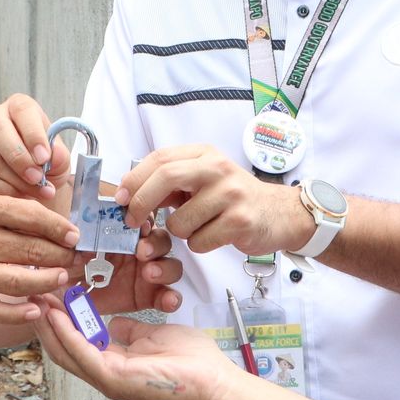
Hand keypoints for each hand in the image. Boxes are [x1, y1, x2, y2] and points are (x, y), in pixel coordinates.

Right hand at [0, 93, 70, 199]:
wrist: (37, 178)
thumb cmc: (48, 160)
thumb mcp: (60, 156)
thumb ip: (60, 155)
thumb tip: (53, 156)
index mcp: (19, 107)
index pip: (22, 110)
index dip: (33, 134)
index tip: (44, 157)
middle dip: (19, 158)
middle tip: (37, 178)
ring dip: (17, 180)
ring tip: (39, 191)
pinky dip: (6, 191)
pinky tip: (23, 195)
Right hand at [0, 192, 81, 324]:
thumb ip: (14, 209)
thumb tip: (57, 224)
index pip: (32, 217)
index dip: (59, 228)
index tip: (75, 236)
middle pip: (31, 251)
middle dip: (61, 257)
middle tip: (75, 260)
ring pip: (18, 282)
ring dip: (48, 282)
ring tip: (62, 278)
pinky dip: (17, 313)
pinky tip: (36, 309)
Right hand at [30, 296, 238, 399]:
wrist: (212, 381)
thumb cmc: (191, 361)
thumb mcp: (152, 336)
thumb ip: (129, 331)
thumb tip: (113, 324)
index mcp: (113, 365)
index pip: (76, 344)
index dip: (59, 321)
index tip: (47, 297)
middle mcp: (105, 374)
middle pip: (63, 349)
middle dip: (45, 323)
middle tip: (31, 296)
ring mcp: (107, 379)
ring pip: (66, 352)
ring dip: (49, 326)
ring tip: (35, 300)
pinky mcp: (113, 379)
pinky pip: (82, 352)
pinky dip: (66, 332)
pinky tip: (55, 313)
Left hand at [66, 224, 185, 315]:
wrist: (68, 300)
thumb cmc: (68, 271)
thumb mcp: (66, 254)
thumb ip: (73, 244)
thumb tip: (76, 234)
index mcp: (122, 235)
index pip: (142, 220)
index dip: (144, 218)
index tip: (137, 222)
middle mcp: (140, 251)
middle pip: (161, 240)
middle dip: (155, 243)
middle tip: (141, 251)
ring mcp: (148, 274)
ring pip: (171, 265)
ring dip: (165, 267)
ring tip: (150, 273)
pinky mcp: (151, 296)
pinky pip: (169, 296)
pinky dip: (172, 298)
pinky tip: (168, 300)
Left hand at [118, 145, 314, 257]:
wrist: (280, 214)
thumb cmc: (232, 198)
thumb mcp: (203, 179)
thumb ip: (171, 180)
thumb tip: (127, 191)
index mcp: (204, 154)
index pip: (160, 158)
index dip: (134, 179)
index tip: (119, 198)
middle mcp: (218, 168)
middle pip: (166, 177)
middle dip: (141, 202)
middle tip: (132, 221)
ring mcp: (231, 194)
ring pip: (179, 221)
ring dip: (179, 232)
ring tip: (198, 227)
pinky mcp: (240, 221)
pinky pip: (199, 242)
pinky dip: (198, 245)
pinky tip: (215, 236)